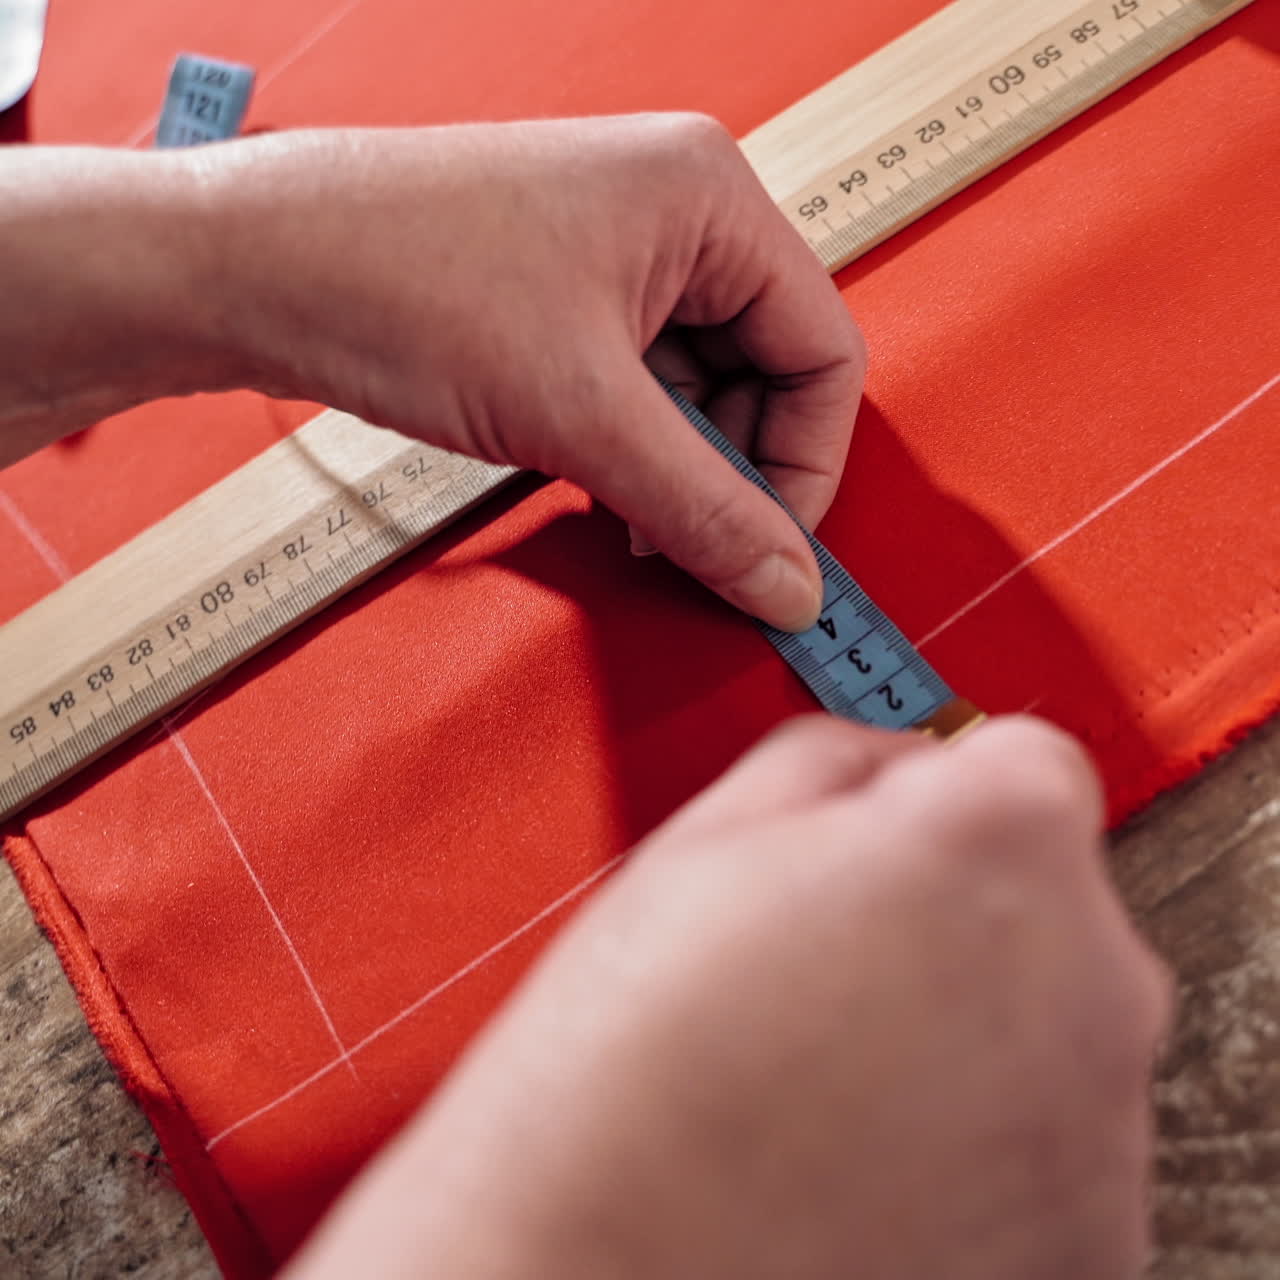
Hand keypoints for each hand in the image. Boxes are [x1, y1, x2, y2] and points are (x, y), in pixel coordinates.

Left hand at [196, 115, 863, 630]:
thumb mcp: (582, 415)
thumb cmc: (399, 280)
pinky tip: (599, 490)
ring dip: (678, 471)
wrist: (252, 267)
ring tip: (630, 520)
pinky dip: (633, 452)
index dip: (807, 467)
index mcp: (710, 200)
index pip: (824, 353)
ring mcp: (618, 255)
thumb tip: (784, 586)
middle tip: (693, 547)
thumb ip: (701, 510)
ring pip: (700, 391)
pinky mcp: (566, 297)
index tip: (772, 552)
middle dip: (734, 474)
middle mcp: (675, 216)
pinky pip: (640, 389)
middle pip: (766, 376)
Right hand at [288, 716, 1169, 1279]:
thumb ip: (832, 760)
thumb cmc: (629, 1066)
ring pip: (1048, 1020)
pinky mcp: (1087, 1242)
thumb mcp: (709, 837)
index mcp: (999, 840)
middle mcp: (1089, 976)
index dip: (928, 792)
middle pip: (1043, 895)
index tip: (880, 836)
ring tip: (823, 1070)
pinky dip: (979, 1140)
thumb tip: (886, 768)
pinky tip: (858, 1152)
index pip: (1018, 759)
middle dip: (952, 908)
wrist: (590, 1274)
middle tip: (826, 959)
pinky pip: (1048, 1140)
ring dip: (967, 1028)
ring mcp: (1099, 1124)